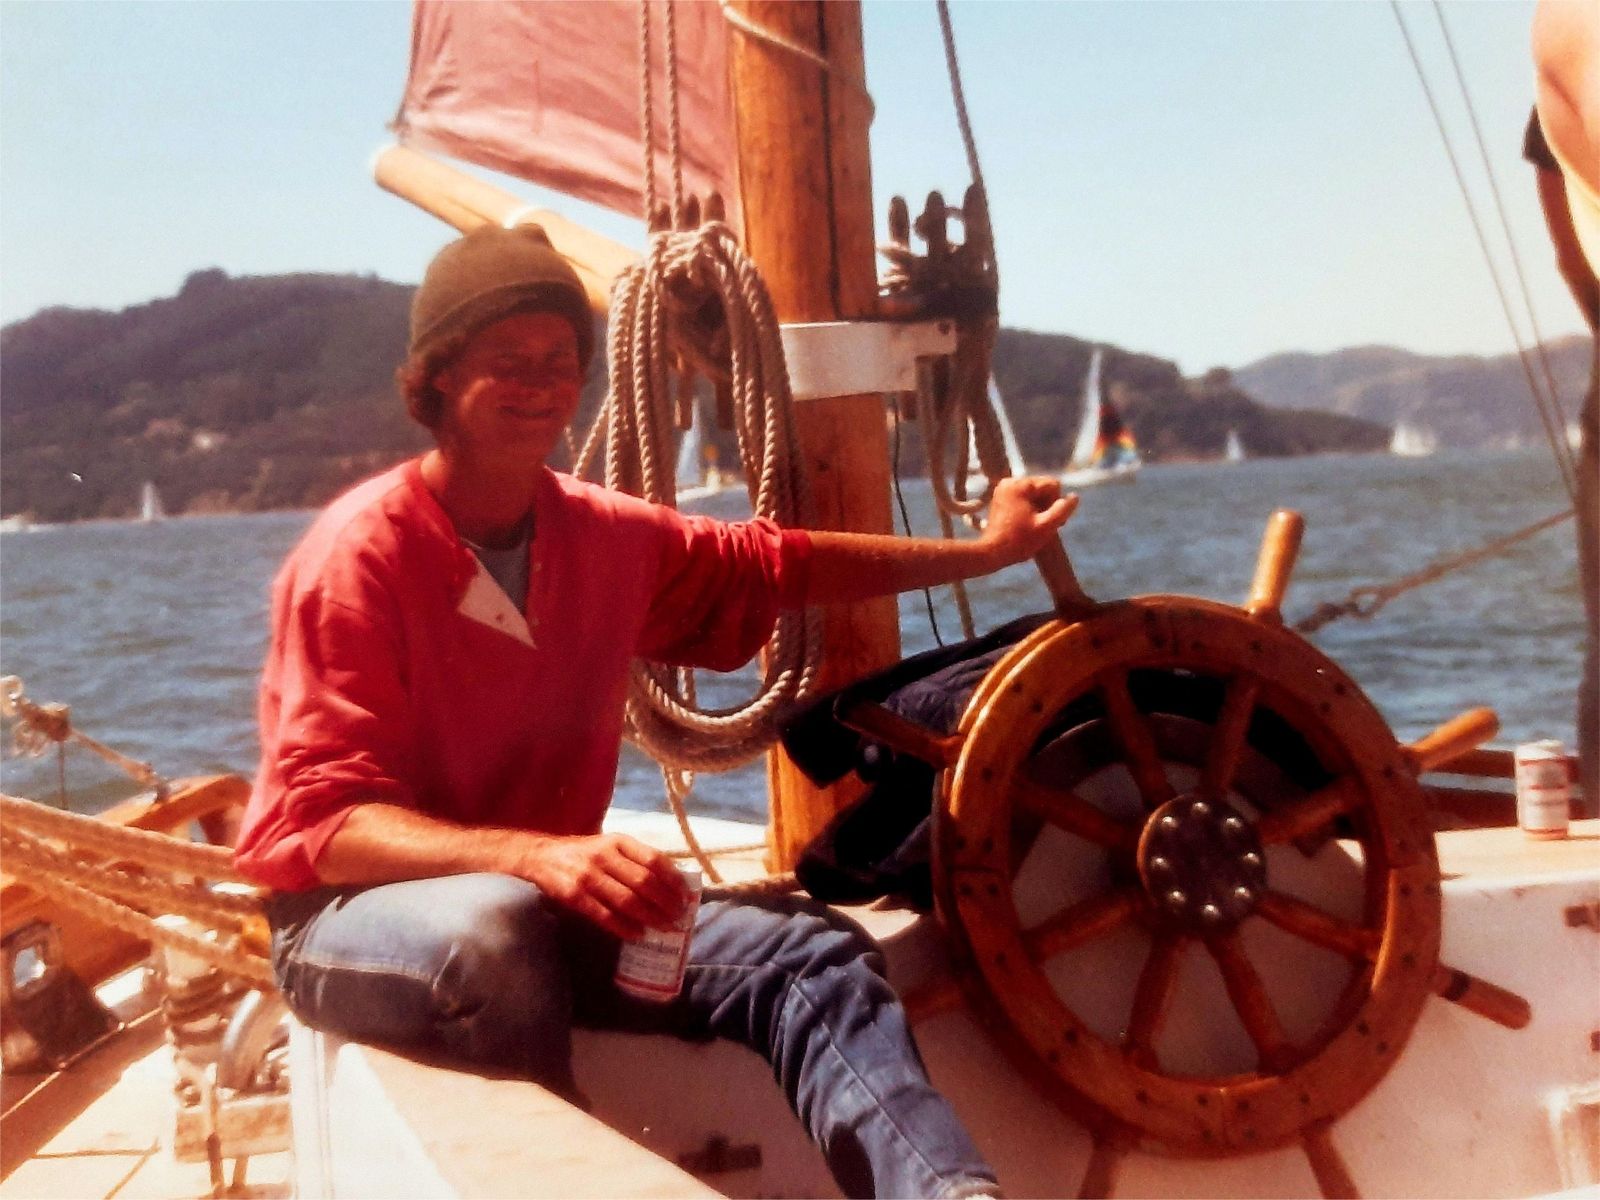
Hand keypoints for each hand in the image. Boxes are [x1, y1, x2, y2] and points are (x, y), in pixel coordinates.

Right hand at [515, 832, 690, 940]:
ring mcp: (588, 875)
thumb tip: (671, 883)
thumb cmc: (584, 853)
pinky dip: (625, 927)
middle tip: (679, 917)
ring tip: (665, 928)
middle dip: (666, 903)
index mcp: (618, 840)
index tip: (685, 895)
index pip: (654, 859)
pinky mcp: (573, 896)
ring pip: (627, 900)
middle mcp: (604, 855)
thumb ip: (635, 859)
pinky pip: (605, 915)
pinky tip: (638, 934)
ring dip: (651, 917)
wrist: (541, 855)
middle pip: (644, 882)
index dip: (673, 879)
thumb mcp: (610, 845)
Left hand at [980, 476, 1077, 567]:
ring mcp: (1004, 489)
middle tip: (1045, 526)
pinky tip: (1029, 524)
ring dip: (1040, 508)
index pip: (1052, 485)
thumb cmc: (1019, 542)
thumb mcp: (1046, 527)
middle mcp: (1010, 482)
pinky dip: (1029, 509)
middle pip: (1042, 488)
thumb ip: (1063, 510)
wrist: (991, 553)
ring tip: (1037, 526)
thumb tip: (1075, 496)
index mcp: (1020, 485)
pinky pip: (1023, 498)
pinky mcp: (1000, 498)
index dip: (1057, 503)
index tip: (1053, 522)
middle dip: (1048, 505)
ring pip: (1034, 494)